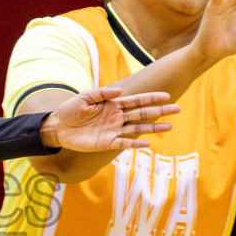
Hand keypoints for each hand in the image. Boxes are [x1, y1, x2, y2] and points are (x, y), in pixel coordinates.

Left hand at [41, 87, 179, 151]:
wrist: (58, 128)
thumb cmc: (70, 110)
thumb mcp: (84, 98)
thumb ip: (101, 93)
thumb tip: (120, 90)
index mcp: (112, 104)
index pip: (136, 100)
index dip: (151, 98)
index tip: (166, 96)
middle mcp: (117, 117)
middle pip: (142, 113)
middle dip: (159, 111)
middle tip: (177, 109)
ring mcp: (113, 130)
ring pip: (137, 128)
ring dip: (153, 127)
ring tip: (169, 127)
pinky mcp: (107, 143)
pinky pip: (124, 144)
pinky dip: (135, 144)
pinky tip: (148, 144)